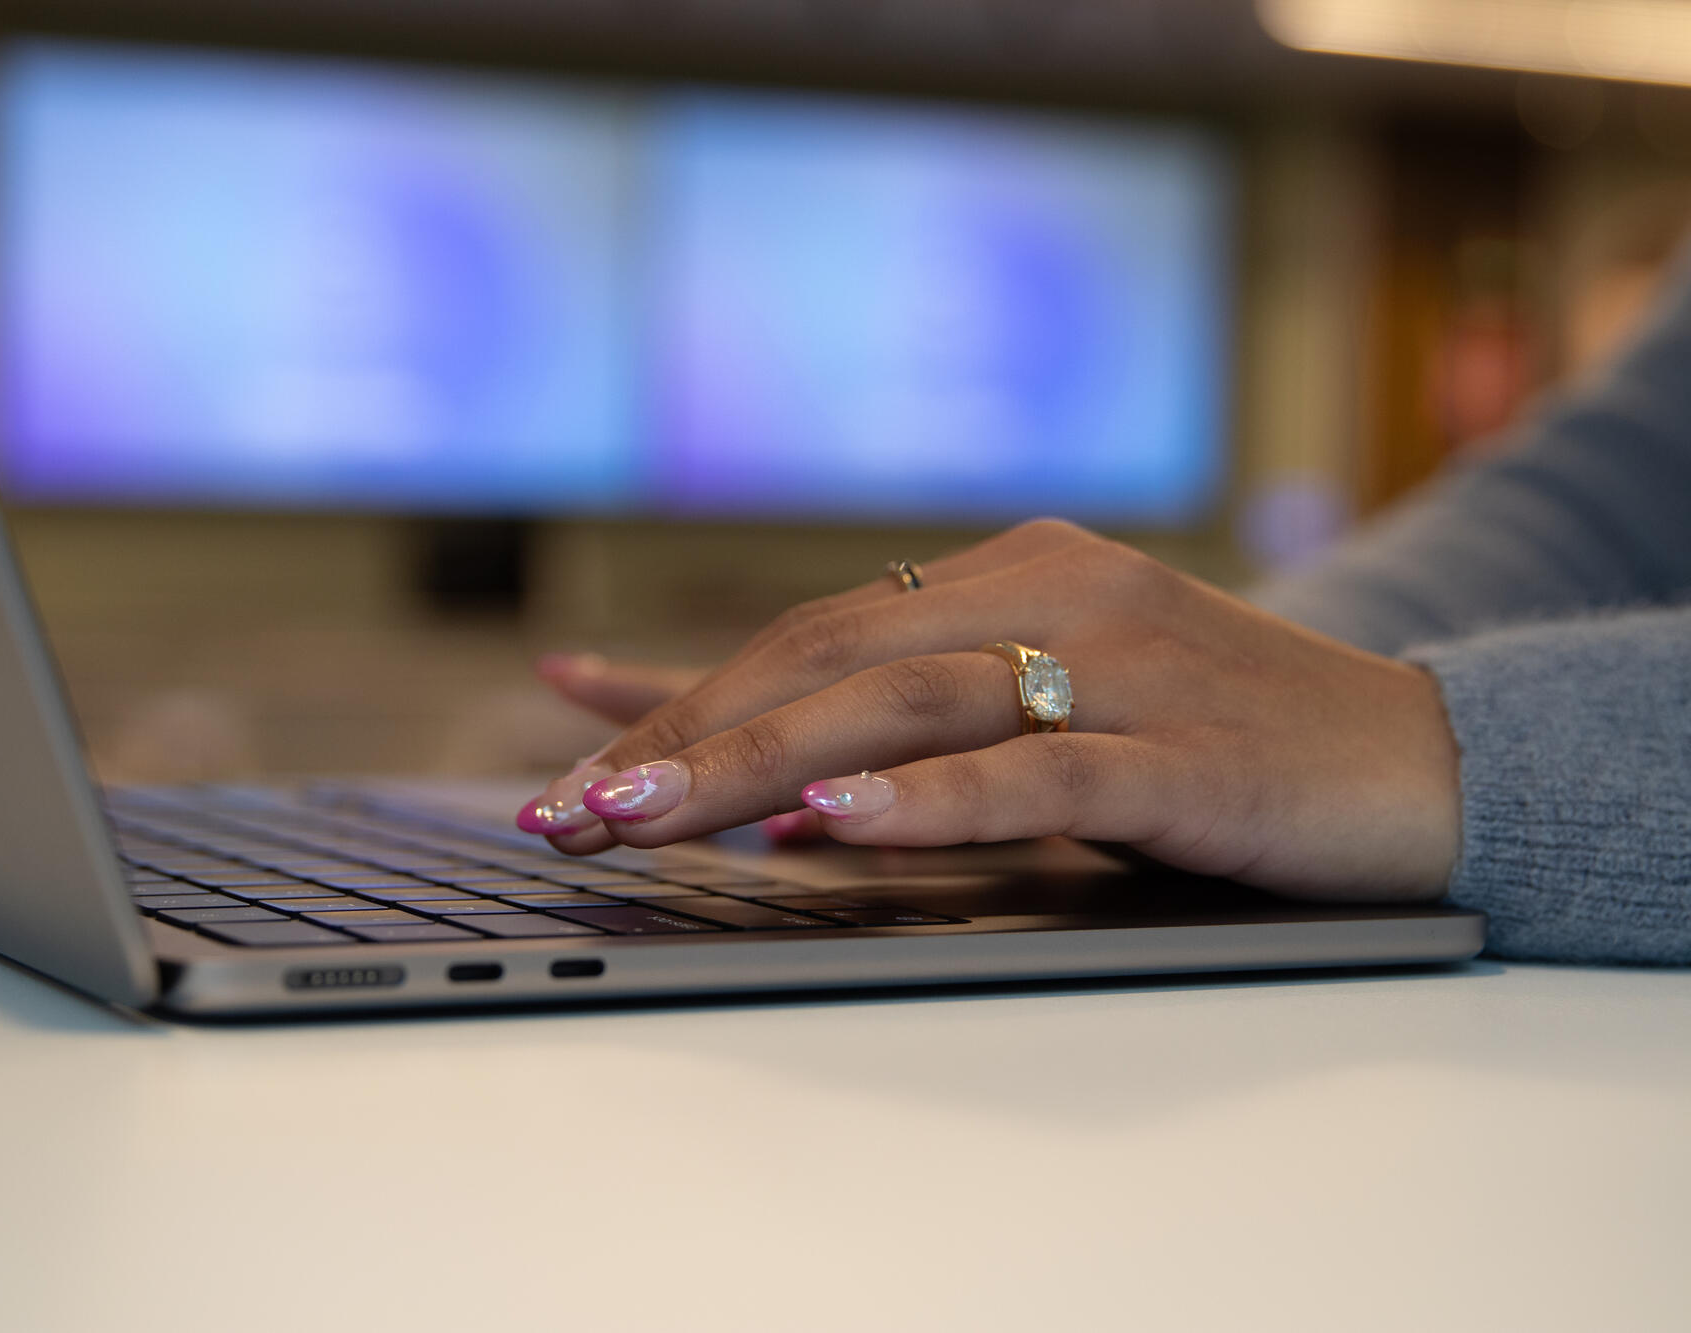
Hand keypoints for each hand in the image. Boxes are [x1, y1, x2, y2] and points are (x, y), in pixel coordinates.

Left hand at [515, 521, 1461, 901]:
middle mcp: (1054, 594)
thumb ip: (914, 730)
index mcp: (1013, 573)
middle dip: (687, 737)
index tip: (572, 756)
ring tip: (642, 815)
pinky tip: (836, 824)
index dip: (683, 693)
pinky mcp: (1191, 757)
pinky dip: (931, 798)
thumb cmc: (1216, 743)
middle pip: (832, 661)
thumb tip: (764, 788)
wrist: (1422, 763)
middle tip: (572, 807)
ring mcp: (1123, 669)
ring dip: (759, 762)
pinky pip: (1041, 770)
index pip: (812, 633)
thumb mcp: (1047, 709)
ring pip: (906, 705)